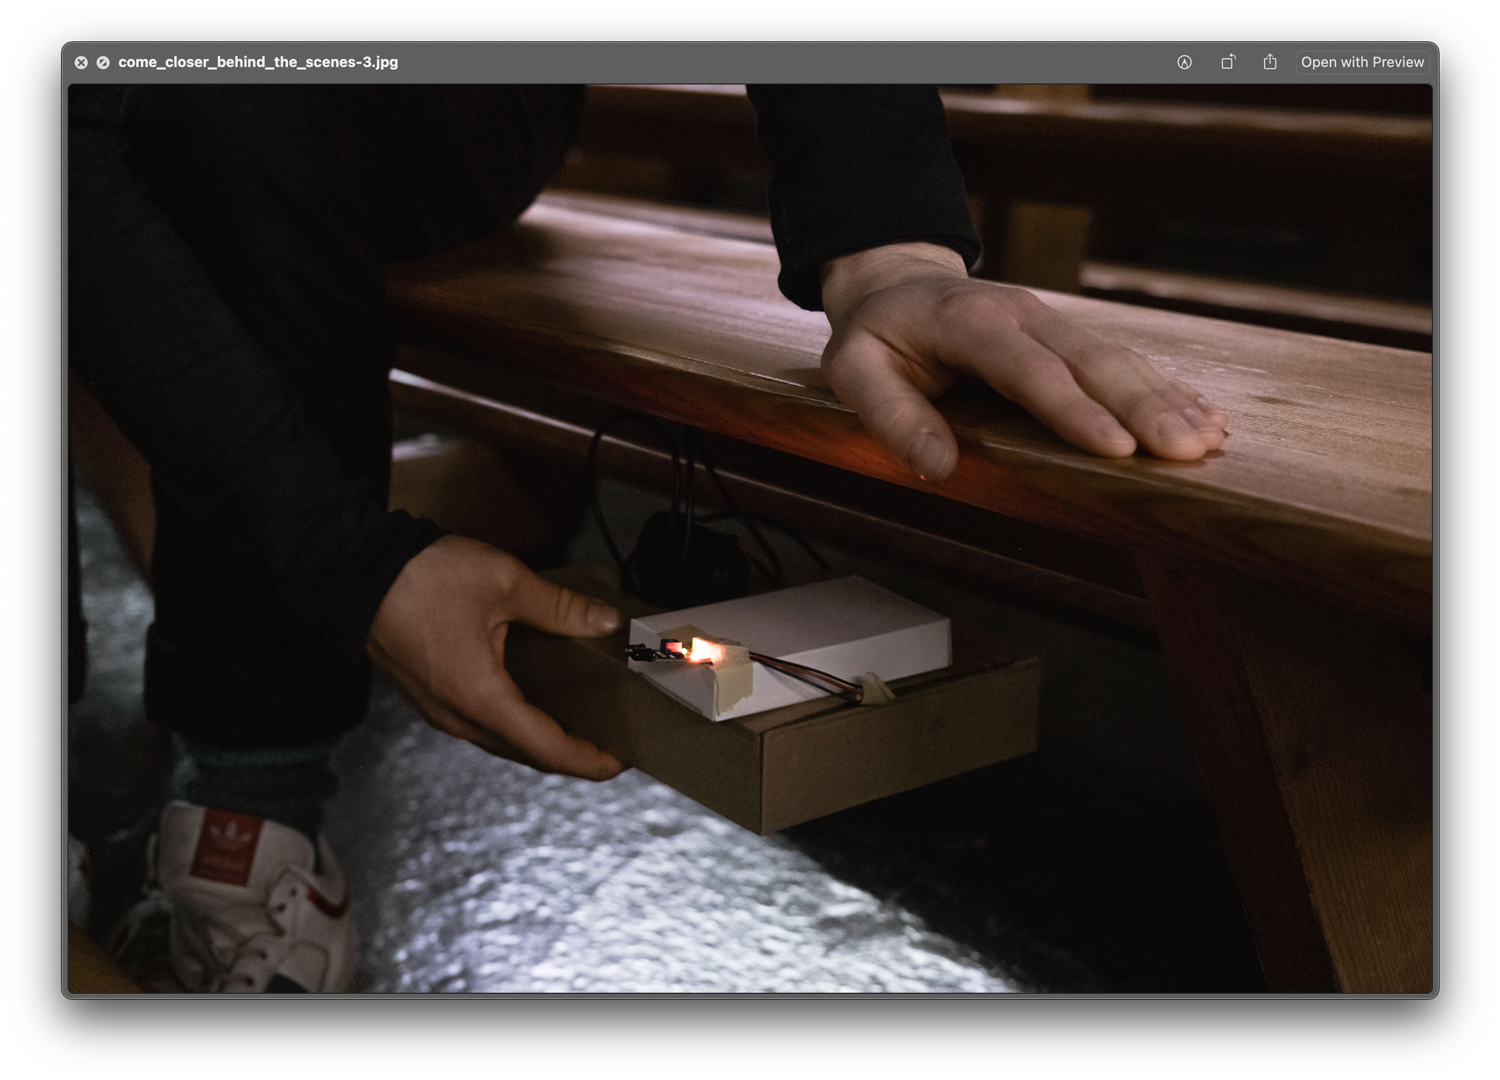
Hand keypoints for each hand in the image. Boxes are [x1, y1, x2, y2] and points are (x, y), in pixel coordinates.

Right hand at [367, 535, 625, 779]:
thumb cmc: (424, 577)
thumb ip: (560, 608)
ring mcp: (440, 712)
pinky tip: (537, 703)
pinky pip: (482, 726)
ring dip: (542, 742)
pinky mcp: (430, 698)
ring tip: (582, 726)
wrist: (353, 570)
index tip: (622, 761)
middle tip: (612, 743)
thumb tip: (606, 621)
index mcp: (481, 699)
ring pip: (502, 743)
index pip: (547, 749)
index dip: (589, 761)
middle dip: (572, 756)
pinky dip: (516, 726)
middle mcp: (458, 718)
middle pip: (527, 754)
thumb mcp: (505, 583)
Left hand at [819, 243, 1228, 480]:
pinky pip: (1122, 362)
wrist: (895, 284)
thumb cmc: (876, 335)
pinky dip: (1165, 390)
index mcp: (970, 322)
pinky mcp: (1068, 338)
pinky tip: (1204, 416)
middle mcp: (1022, 315)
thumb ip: (891, 416)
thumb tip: (938, 467)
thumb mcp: (854, 371)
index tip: (1118, 449)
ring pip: (1118, 359)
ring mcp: (1051, 322)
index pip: (1030, 370)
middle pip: (1092, 361)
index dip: (1076, 410)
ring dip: (1166, 399)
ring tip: (1208, 439)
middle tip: (1186, 450)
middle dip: (1144, 407)